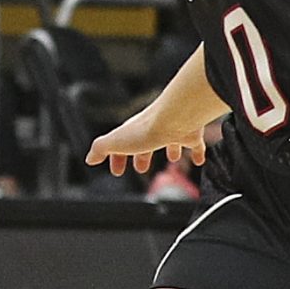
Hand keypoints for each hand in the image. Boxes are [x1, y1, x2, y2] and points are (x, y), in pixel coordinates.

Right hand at [88, 104, 210, 178]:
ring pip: (171, 140)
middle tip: (141, 168)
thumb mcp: (116, 141)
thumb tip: (89, 158)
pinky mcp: (191, 133)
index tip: (117, 171)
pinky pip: (196, 144)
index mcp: (133, 131)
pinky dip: (197, 152)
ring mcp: (174, 130)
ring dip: (170, 150)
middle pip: (146, 142)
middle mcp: (153, 128)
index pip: (121, 145)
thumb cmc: (147, 129)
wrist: (176, 117)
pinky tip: (199, 160)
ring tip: (173, 160)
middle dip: (142, 155)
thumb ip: (101, 148)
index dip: (117, 158)